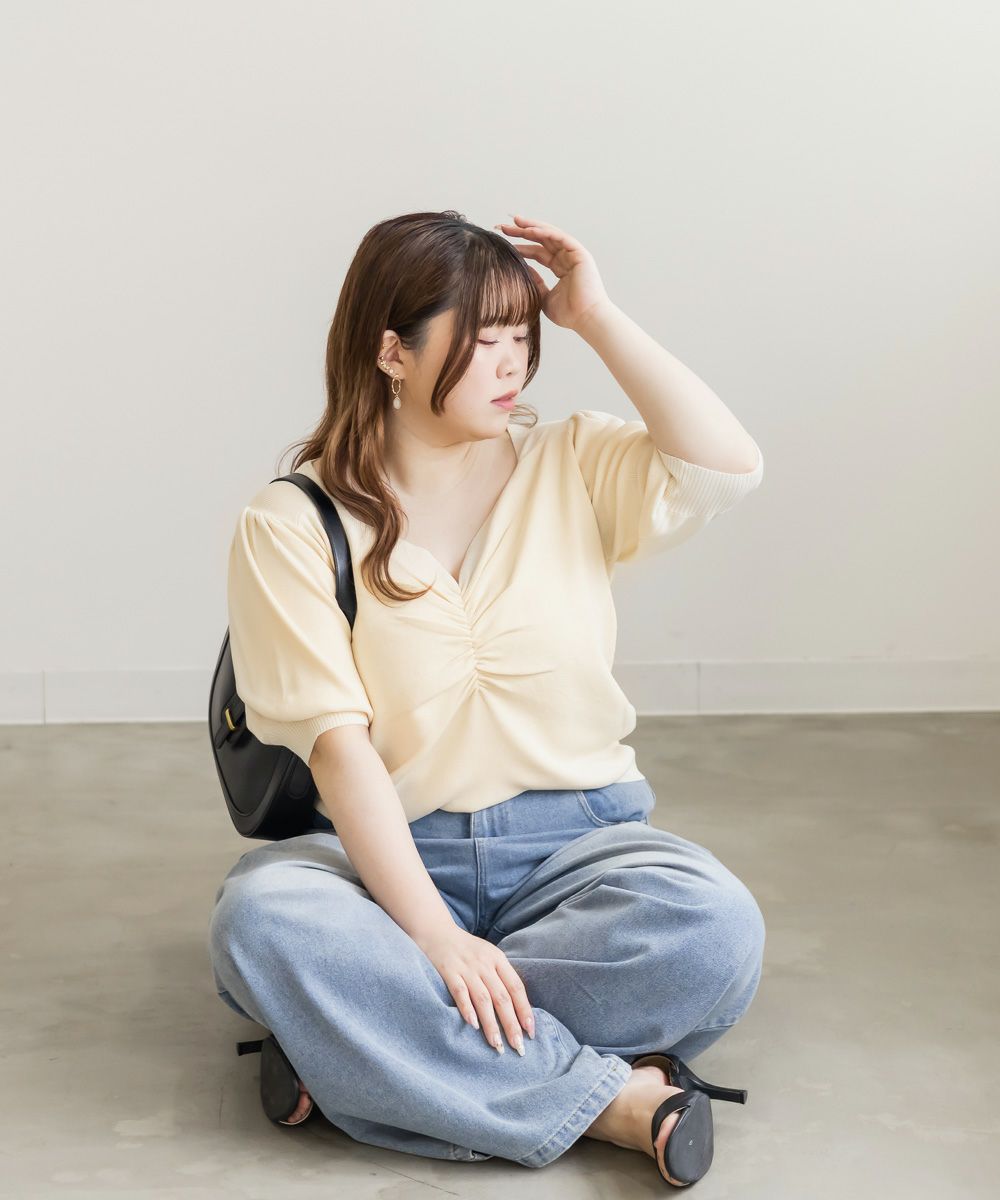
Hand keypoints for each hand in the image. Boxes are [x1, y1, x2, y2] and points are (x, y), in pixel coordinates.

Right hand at [413, 925, 535, 1053]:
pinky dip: (467, 1008)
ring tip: (497, 1045)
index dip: (524, 1010)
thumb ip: (499, 976)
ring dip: (491, 1024)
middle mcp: (484, 963)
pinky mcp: (448, 971)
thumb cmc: (464, 949)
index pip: (516, 987)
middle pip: (502, 997)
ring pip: (483, 998)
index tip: (530, 1032)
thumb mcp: (487, 956)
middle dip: (511, 1024)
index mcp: (497, 959)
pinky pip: (459, 991)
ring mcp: (466, 967)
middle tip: (518, 1047)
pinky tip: (473, 1024)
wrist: (435, 930)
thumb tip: (516, 1008)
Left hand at [494, 213, 611, 332]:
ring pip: (550, 235)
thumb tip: (522, 269)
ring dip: (532, 227)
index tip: (504, 242)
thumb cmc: (569, 314)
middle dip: (523, 232)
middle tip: (503, 227)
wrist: (587, 319)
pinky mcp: (579, 253)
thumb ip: (535, 283)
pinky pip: (560, 237)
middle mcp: (567, 258)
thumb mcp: (544, 298)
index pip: (537, 253)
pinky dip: (545, 232)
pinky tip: (530, 230)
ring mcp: (574, 254)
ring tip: (514, 222)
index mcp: (560, 268)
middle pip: (542, 240)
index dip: (522, 246)